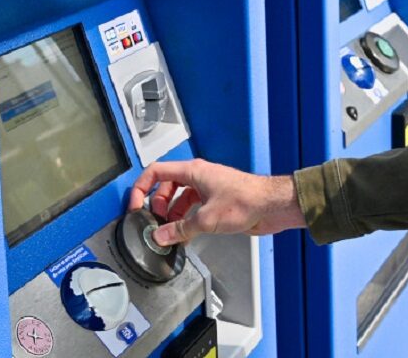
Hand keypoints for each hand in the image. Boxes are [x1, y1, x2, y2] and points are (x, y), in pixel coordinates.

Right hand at [126, 159, 305, 247]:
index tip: (135, 205)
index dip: (141, 188)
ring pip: (179, 199)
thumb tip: (161, 236)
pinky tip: (184, 236)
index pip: (156, 171)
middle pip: (166, 187)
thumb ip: (180, 228)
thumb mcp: (206, 218)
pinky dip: (185, 221)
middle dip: (157, 205)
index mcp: (193, 171)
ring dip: (172, 216)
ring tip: (168, 233)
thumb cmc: (247, 200)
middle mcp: (199, 177)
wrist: (272, 206)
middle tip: (154, 224)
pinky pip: (192, 209)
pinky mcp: (216, 202)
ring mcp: (207, 189)